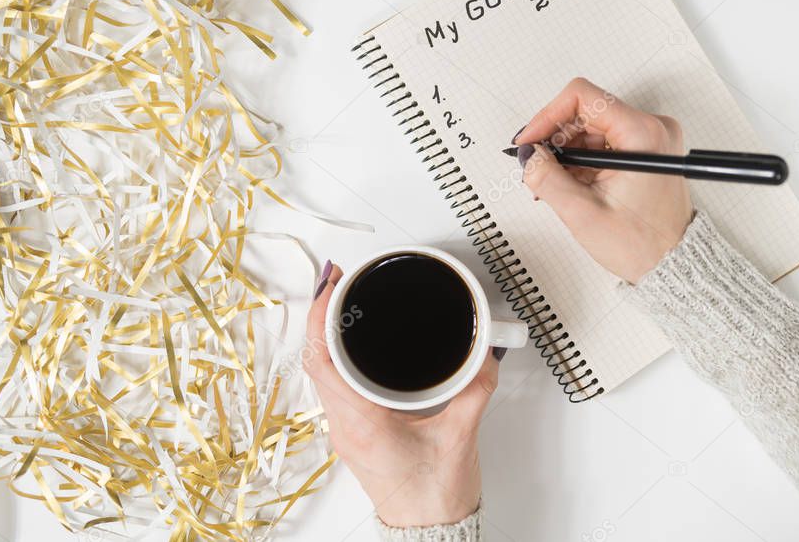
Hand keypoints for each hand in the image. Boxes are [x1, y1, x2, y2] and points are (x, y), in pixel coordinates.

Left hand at [304, 263, 497, 526]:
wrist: (429, 531)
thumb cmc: (436, 494)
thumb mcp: (461, 434)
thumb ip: (475, 388)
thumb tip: (483, 352)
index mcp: (363, 423)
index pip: (324, 362)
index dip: (320, 319)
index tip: (330, 287)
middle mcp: (345, 426)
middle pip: (315, 360)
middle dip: (321, 316)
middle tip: (336, 281)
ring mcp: (345, 430)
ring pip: (320, 372)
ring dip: (325, 336)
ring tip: (339, 302)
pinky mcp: (353, 432)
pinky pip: (333, 385)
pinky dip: (335, 356)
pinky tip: (348, 342)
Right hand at [516, 77, 694, 283]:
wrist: (671, 265)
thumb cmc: (642, 244)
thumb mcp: (582, 212)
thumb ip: (546, 177)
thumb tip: (527, 154)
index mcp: (643, 134)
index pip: (583, 97)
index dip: (548, 116)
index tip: (530, 140)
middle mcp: (652, 128)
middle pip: (586, 112)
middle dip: (555, 139)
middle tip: (535, 166)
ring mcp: (650, 139)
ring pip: (591, 127)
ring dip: (566, 152)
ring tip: (553, 182)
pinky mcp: (645, 151)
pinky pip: (603, 141)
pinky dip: (581, 159)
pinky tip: (570, 182)